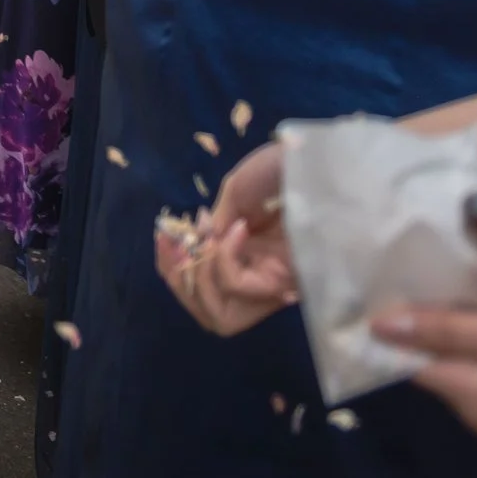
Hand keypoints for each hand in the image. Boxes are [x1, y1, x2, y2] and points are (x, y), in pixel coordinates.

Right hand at [158, 141, 296, 336]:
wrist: (312, 161)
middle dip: (181, 282)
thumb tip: (200, 247)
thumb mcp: (235, 193)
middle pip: (210, 313)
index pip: (201, 286)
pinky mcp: (285, 281)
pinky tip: (236, 230)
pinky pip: (240, 287)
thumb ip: (216, 226)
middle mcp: (256, 274)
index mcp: (242, 252)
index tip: (165, 236)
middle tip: (179, 247)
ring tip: (205, 244)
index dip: (173, 268)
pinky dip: (225, 260)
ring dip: (200, 278)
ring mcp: (271, 281)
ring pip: (224, 316)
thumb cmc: (277, 170)